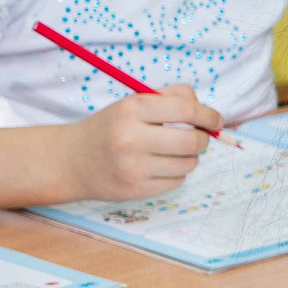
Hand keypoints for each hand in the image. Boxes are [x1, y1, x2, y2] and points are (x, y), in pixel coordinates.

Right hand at [68, 86, 222, 199]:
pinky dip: (175, 173)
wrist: (71, 161)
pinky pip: (177, 181)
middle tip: (196, 137)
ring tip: (169, 151)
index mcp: (132, 110)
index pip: (187, 110)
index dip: (210, 115)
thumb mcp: (134, 103)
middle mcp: (131, 138)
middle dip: (203, 139)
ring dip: (188, 157)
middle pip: (193, 141)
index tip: (216, 120)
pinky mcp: (136, 189)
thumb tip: (210, 115)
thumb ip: (173, 98)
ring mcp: (133, 167)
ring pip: (189, 163)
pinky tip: (156, 167)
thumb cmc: (112, 127)